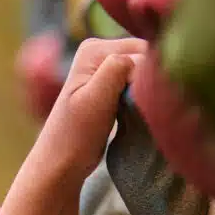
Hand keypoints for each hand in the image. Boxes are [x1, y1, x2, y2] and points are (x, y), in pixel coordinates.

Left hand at [0, 37, 147, 214]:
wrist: (61, 166)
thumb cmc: (74, 136)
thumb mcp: (95, 98)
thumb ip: (117, 68)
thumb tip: (146, 57)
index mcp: (94, 49)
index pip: (142, 50)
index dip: (151, 74)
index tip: (147, 102)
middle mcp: (100, 53)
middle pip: (146, 58)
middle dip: (153, 80)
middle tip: (151, 108)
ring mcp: (106, 70)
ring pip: (146, 73)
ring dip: (152, 90)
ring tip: (147, 111)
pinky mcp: (113, 88)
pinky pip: (140, 85)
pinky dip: (146, 97)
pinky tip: (144, 112)